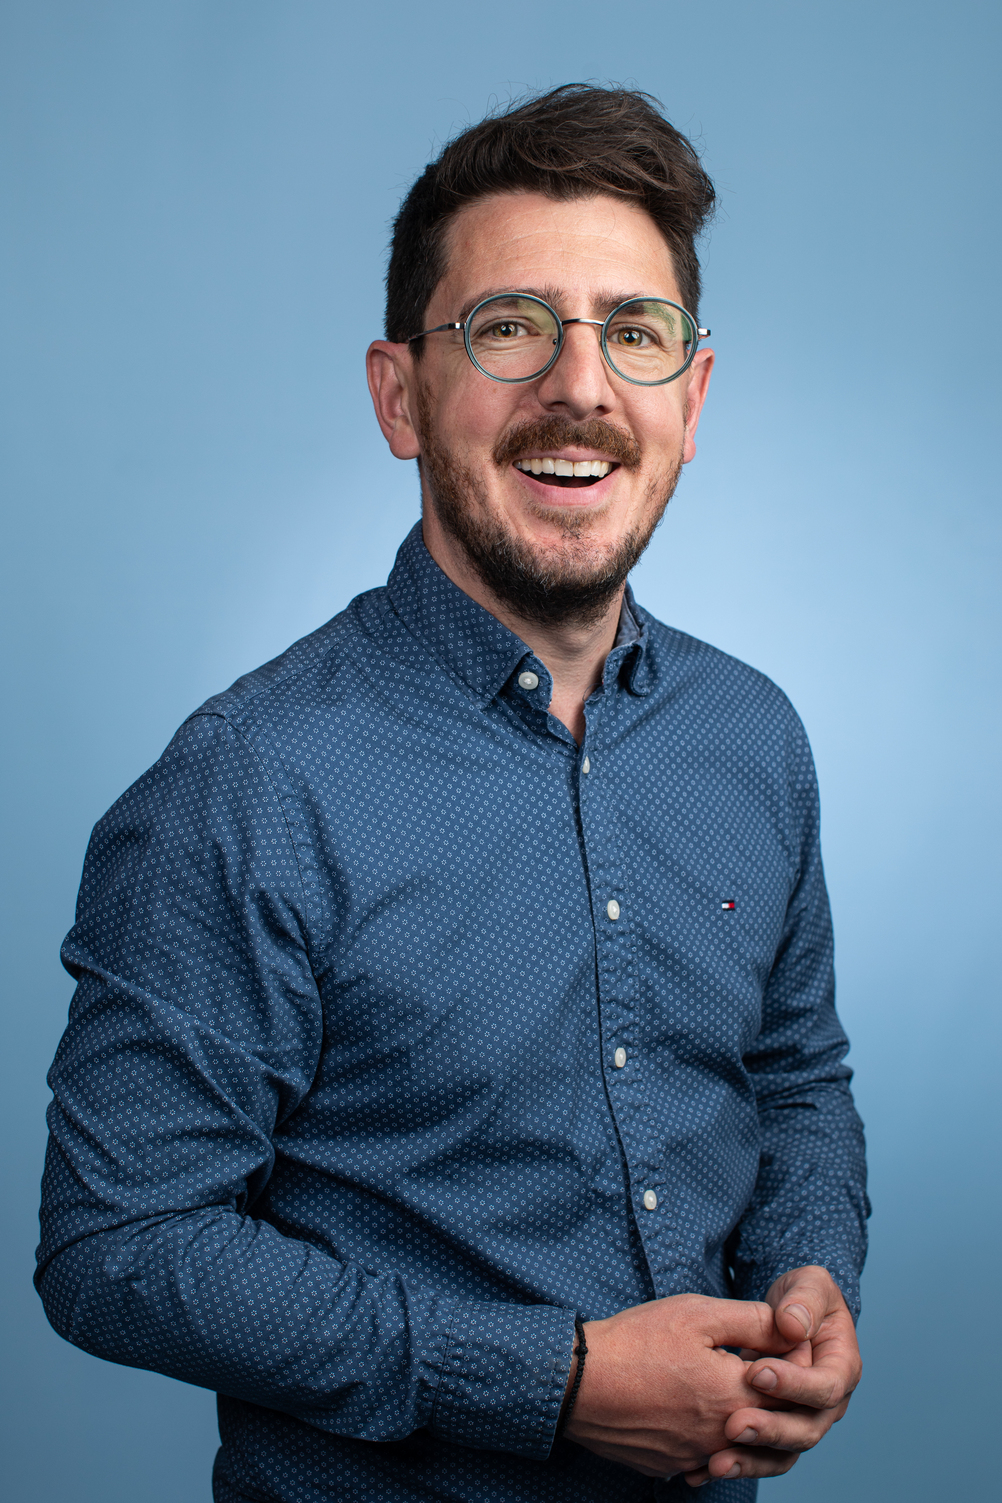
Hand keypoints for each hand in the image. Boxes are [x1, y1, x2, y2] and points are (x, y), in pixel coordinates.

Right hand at [562, 1293, 799, 1477]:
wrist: (578, 1382)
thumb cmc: (637, 1341)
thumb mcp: (698, 1314)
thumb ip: (754, 1322)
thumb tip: (794, 1328)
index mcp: (736, 1396)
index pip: (793, 1389)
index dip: (796, 1365)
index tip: (786, 1346)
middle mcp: (723, 1437)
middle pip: (771, 1423)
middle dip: (775, 1396)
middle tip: (760, 1367)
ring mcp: (696, 1457)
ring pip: (739, 1444)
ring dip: (743, 1419)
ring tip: (725, 1385)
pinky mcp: (671, 1467)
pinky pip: (705, 1457)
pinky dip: (710, 1437)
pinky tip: (693, 1409)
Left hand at [682, 1266, 861, 1486]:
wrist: (788, 1318)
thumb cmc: (802, 1298)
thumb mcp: (810, 1285)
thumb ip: (804, 1300)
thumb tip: (792, 1325)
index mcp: (842, 1368)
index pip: (824, 1387)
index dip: (793, 1384)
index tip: (756, 1372)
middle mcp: (826, 1404)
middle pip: (806, 1430)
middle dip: (769, 1430)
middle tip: (733, 1425)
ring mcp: (802, 1421)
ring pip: (782, 1453)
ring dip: (750, 1460)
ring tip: (715, 1462)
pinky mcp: (776, 1431)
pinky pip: (760, 1456)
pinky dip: (734, 1463)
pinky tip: (699, 1470)